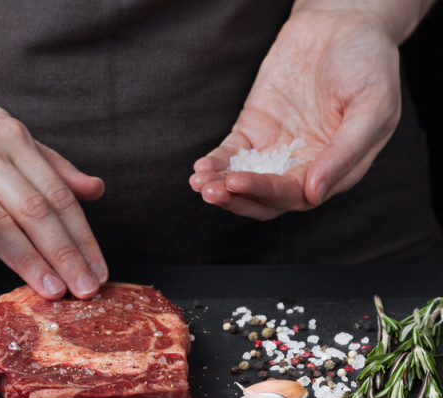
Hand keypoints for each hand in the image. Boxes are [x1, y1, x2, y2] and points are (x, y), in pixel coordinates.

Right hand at [0, 84, 107, 298]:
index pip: (58, 195)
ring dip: (28, 253)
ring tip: (51, 287)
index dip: (82, 236)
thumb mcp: (2, 133)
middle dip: (65, 253)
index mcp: (13, 139)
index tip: (99, 271)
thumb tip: (94, 189)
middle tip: (85, 290)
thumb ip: (49, 163)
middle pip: (36, 207)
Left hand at [189, 4, 403, 219]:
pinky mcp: (255, 128)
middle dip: (238, 198)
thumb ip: (346, 152)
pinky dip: (217, 162)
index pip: (297, 195)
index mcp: (337, 168)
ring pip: (245, 180)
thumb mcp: (373, 106)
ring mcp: (277, 147)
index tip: (240, 183)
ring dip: (222, 187)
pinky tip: (202, 167)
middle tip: (213, 192)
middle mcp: (305, 164)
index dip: (267, 193)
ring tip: (200, 183)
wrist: (341, 23)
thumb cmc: (369, 63)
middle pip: (267, 197)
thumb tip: (315, 194)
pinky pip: (232, 153)